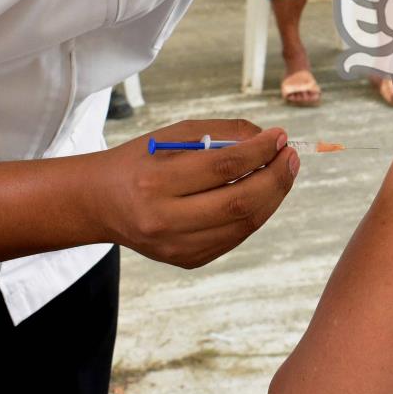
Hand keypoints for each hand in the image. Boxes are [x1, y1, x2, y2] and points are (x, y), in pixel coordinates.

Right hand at [91, 119, 298, 268]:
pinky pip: (235, 237)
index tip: (280, 136)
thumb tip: (270, 140)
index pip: (224, 167)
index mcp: (156, 182)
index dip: (260, 151)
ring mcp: (177, 247)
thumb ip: (223, 132)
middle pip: (240, 202)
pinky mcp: (188, 260)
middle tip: (291, 156)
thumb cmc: (142, 161)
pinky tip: (262, 193)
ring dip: (273, 196)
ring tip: (283, 171)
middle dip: (275, 177)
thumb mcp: (174, 135)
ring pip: (244, 224)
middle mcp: (164, 220)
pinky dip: (255, 213)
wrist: (101, 203)